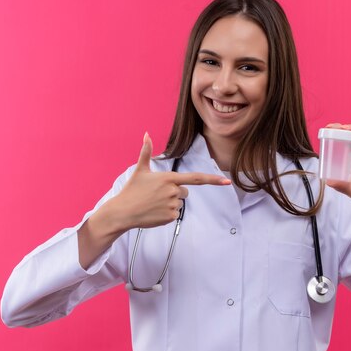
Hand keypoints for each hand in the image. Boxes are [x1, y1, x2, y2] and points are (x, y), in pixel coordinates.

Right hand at [109, 133, 230, 229]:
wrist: (123, 211)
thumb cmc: (132, 190)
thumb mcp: (140, 170)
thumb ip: (146, 152)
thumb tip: (147, 134)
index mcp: (169, 178)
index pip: (196, 178)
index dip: (213, 180)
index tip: (227, 181)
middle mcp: (173, 191)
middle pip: (185, 191)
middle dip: (175, 193)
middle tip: (157, 195)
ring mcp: (172, 205)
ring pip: (179, 203)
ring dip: (170, 203)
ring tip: (153, 203)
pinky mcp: (170, 217)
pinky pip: (175, 214)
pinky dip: (166, 214)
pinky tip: (154, 212)